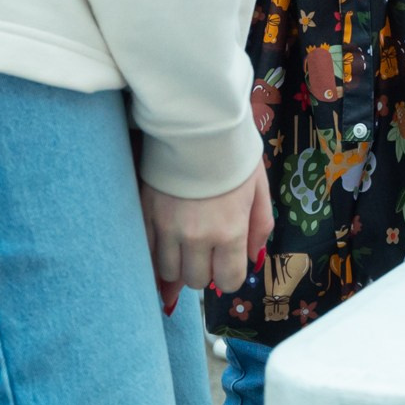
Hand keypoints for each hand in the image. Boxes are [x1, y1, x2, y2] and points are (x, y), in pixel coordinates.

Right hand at [141, 165, 273, 313]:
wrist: (198, 124)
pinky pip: (145, 254)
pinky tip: (161, 253)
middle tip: (208, 251)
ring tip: (185, 247)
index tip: (228, 264)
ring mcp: (167, 228)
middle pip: (196, 280)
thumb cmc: (234, 155)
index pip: (228, 281)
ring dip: (178, 266)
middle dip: (205, 271)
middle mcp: (197, 236)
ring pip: (168, 272)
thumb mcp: (259, 189)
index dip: (230, 275)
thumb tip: (252, 260)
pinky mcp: (145, 215)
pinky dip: (153, 259)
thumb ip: (259, 228)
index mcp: (229, 231)